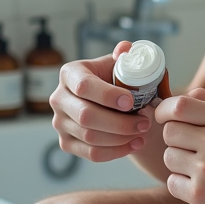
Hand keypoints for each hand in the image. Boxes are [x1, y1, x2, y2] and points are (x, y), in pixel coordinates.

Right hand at [50, 40, 156, 162]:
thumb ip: (125, 54)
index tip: (131, 102)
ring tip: (143, 131)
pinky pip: (91, 154)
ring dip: (121, 138)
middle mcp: (59, 98)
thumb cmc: (114, 80)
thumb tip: (126, 49)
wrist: (108, 101)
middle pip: (86, 116)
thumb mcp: (119, 63)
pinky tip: (135, 144)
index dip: (108, 96)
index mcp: (70, 74)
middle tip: (145, 122)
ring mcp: (60, 122)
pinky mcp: (66, 143)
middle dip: (120, 122)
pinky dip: (116, 151)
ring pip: (90, 137)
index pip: (84, 86)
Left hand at [155, 88, 204, 203]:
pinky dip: (182, 184)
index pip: (178, 106)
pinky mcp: (201, 194)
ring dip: (179, 162)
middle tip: (192, 147)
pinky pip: (172, 182)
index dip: (164, 111)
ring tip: (200, 166)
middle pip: (169, 132)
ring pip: (168, 157)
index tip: (164, 118)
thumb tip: (171, 100)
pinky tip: (201, 184)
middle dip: (176, 139)